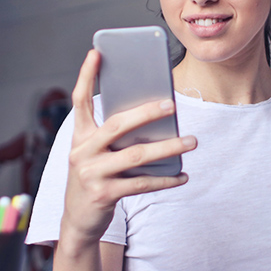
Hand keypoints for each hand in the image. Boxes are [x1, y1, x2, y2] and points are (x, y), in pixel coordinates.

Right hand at [59, 50, 196, 251]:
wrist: (78, 220)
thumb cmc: (95, 176)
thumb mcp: (97, 153)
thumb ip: (117, 136)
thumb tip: (156, 117)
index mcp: (80, 136)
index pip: (80, 100)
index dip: (86, 75)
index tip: (96, 52)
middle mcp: (82, 151)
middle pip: (117, 124)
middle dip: (146, 112)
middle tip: (171, 104)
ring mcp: (91, 173)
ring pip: (136, 154)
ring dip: (168, 147)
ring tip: (192, 141)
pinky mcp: (103, 194)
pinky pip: (142, 183)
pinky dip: (165, 179)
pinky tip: (183, 175)